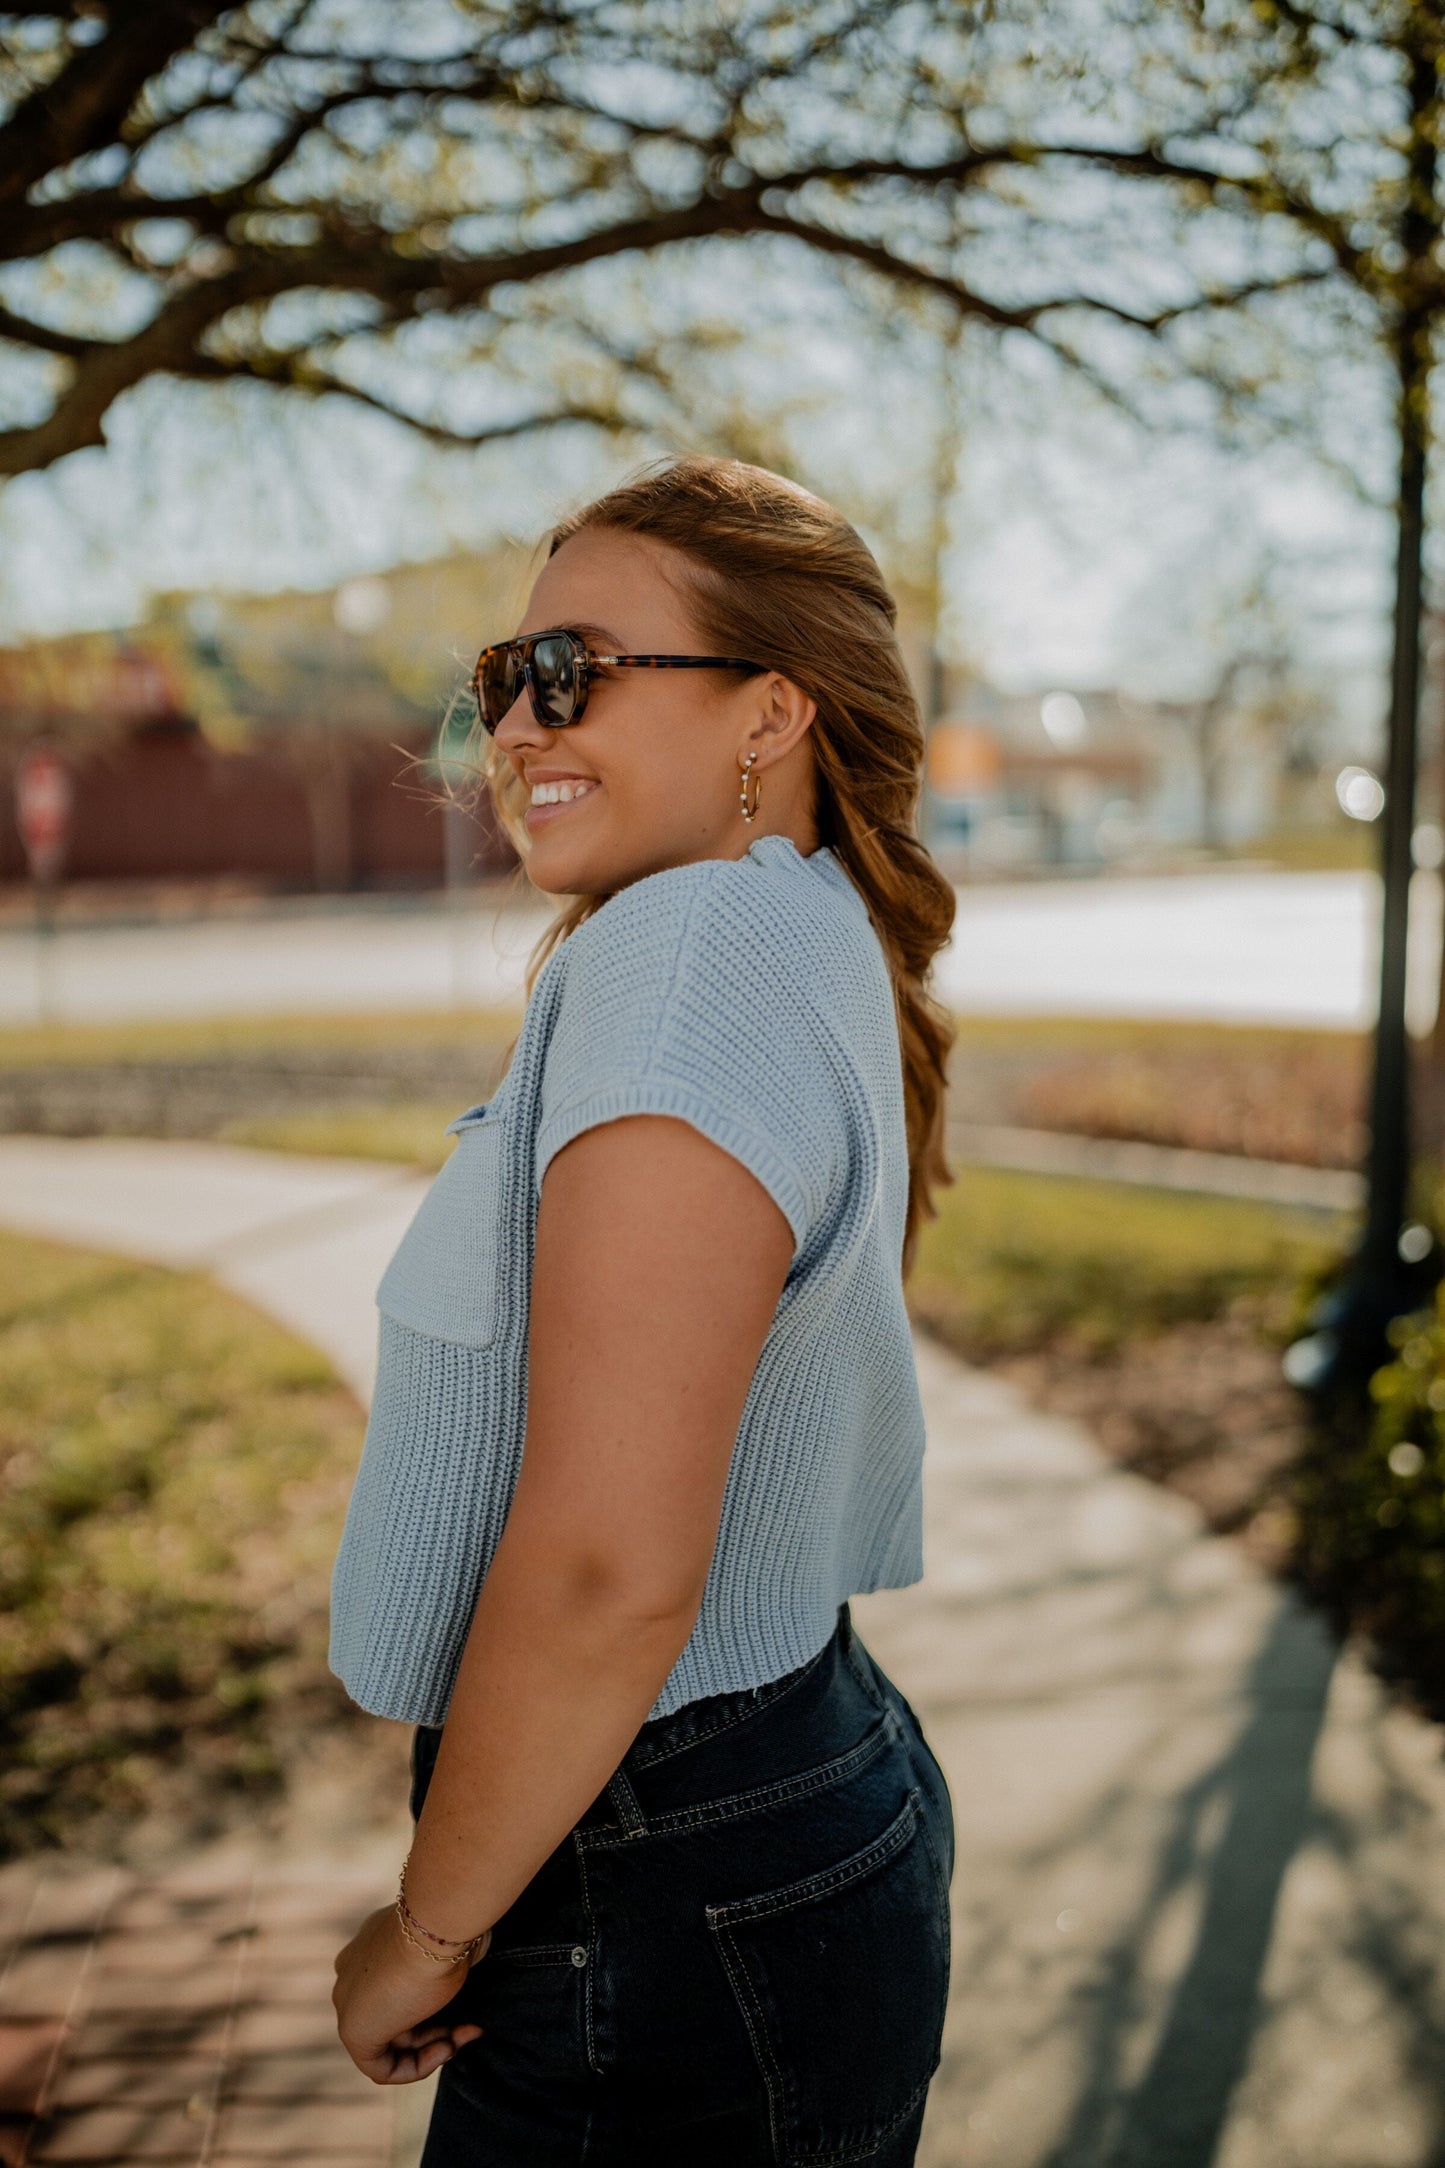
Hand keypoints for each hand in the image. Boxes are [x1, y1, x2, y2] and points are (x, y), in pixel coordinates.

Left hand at [332, 1904, 490, 2083]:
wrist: (436, 1923)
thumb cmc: (448, 1927)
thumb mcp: (449, 1945)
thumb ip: (446, 1957)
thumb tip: (471, 1954)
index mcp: (372, 1945)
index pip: (398, 1990)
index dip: (436, 2006)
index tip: (466, 2007)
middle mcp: (354, 1971)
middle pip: (397, 2017)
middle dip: (439, 2029)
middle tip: (471, 2029)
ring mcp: (348, 2000)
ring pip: (392, 2041)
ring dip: (435, 2047)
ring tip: (464, 2037)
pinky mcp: (352, 2030)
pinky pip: (380, 2067)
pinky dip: (416, 2068)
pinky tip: (445, 2050)